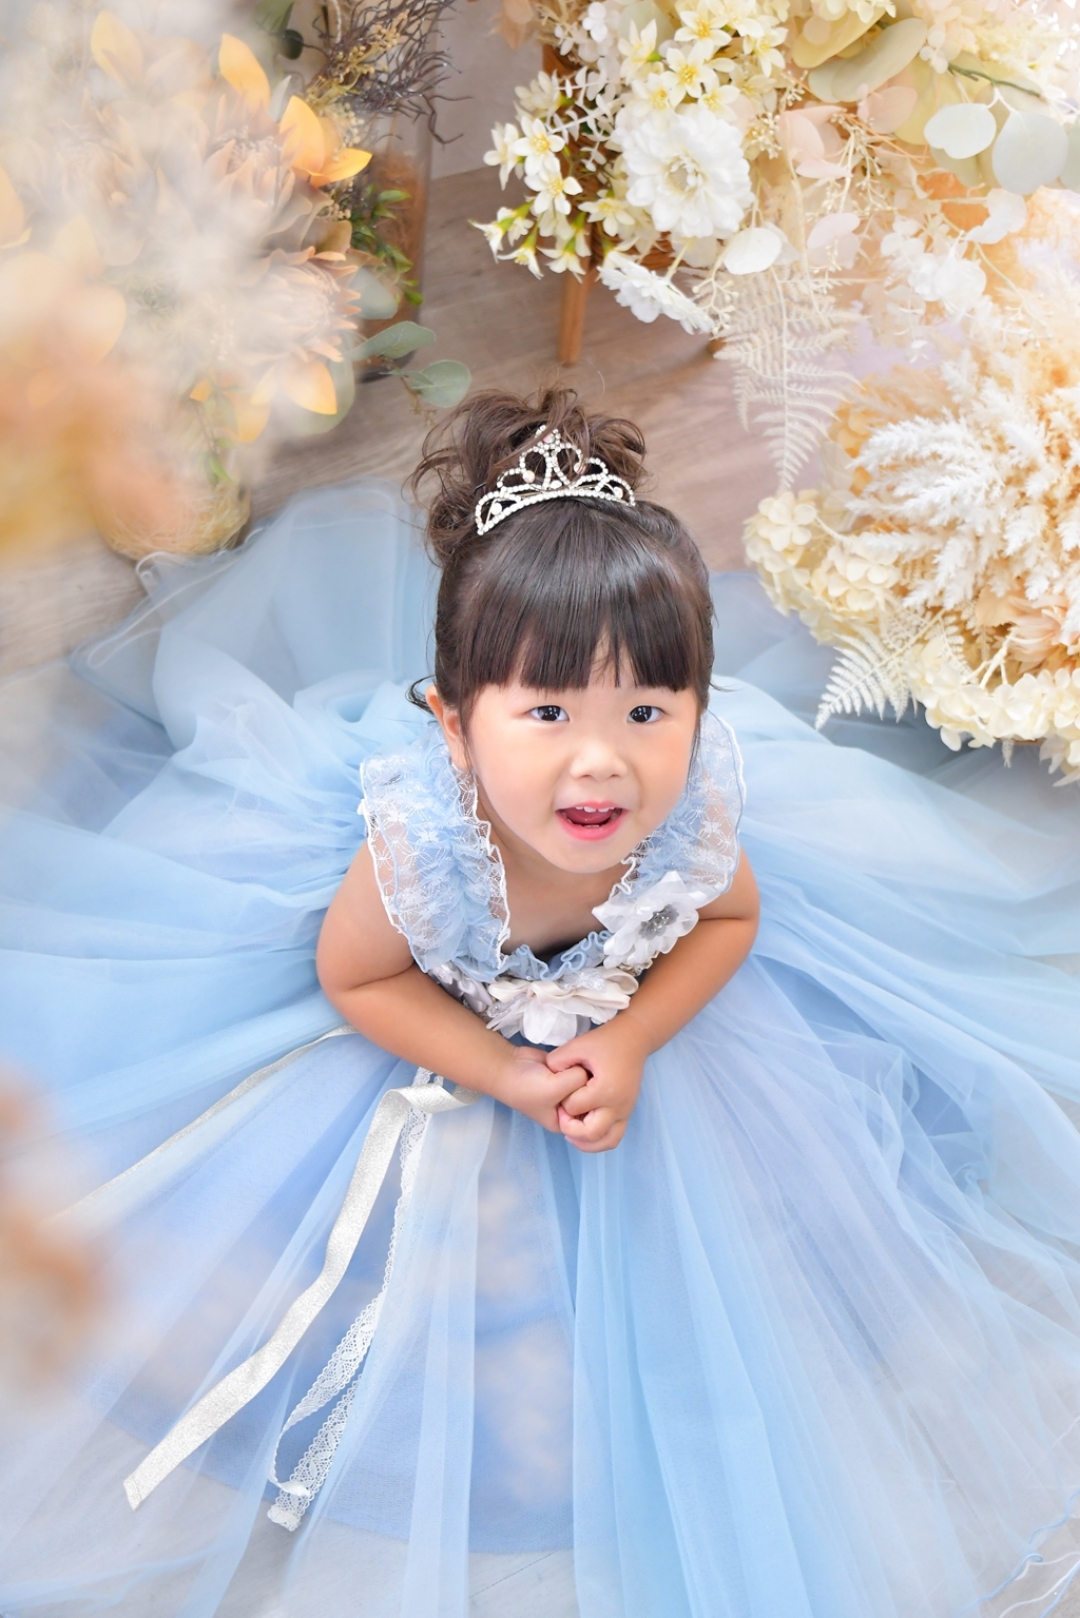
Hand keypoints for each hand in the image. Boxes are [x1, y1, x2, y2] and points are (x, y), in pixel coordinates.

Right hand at [494, 1044, 589, 1132]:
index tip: (587, 1089)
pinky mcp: (564, 1073)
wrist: (507, 1066)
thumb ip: (579, 1080)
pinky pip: (578, 1068)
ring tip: (569, 1067)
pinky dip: (574, 1063)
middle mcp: (569, 1108)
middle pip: (591, 1097)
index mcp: (566, 1123)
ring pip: (585, 1081)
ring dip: (578, 1071)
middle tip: (575, 1076)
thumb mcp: (556, 1088)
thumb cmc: (527, 1086)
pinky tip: (569, 1059)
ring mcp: (566, 1090)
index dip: (592, 1100)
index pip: (592, 1115)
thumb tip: (589, 1069)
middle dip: (584, 1085)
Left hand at [546, 1015, 648, 1153]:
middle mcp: (618, 1106)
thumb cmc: (606, 1041)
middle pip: (590, 1132)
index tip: (561, 1089)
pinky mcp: (627, 1113)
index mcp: (605, 1089)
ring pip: (606, 1142)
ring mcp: (625, 1111)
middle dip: (571, 1127)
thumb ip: (558, 1061)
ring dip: (586, 1142)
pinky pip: (614, 1137)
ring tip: (571, 1133)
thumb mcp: (577, 1045)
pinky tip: (584, 1131)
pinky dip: (599, 1140)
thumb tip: (547, 1075)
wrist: (634, 1039)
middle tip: (562, 1114)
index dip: (562, 1101)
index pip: (574, 1108)